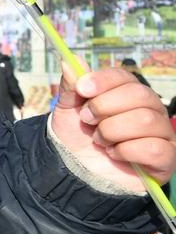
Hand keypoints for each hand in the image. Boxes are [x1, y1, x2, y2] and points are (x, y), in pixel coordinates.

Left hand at [50, 65, 175, 191]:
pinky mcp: (166, 159)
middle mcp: (150, 110)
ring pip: (146, 120)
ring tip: (100, 141)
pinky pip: (155, 148)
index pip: (125, 77)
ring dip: (113, 131)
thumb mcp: (68, 110)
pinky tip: (115, 154)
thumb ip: (71, 87)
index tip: (82, 89)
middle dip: (105, 107)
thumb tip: (69, 61)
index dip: (103, 80)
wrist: (76, 172)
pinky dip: (127, 151)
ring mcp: (161, 134)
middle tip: (88, 120)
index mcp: (128, 93)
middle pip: (139, 95)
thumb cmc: (77, 138)